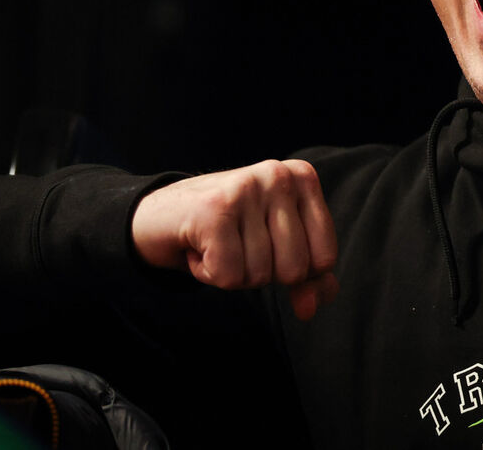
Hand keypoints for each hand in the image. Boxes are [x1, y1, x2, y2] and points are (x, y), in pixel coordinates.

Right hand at [131, 159, 338, 319]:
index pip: (325, 258)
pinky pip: (229, 276)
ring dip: (232, 272)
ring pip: (259, 275)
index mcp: (302, 178)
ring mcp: (246, 188)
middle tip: (236, 244)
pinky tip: (198, 246)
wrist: (158, 216)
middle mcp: (278, 175)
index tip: (264, 246)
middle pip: (294, 270)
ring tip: (216, 243)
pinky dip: (208, 273)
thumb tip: (311, 307)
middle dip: (261, 272)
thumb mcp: (275, 247)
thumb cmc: (226, 231)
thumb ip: (308, 277)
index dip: (293, 271)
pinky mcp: (214, 210)